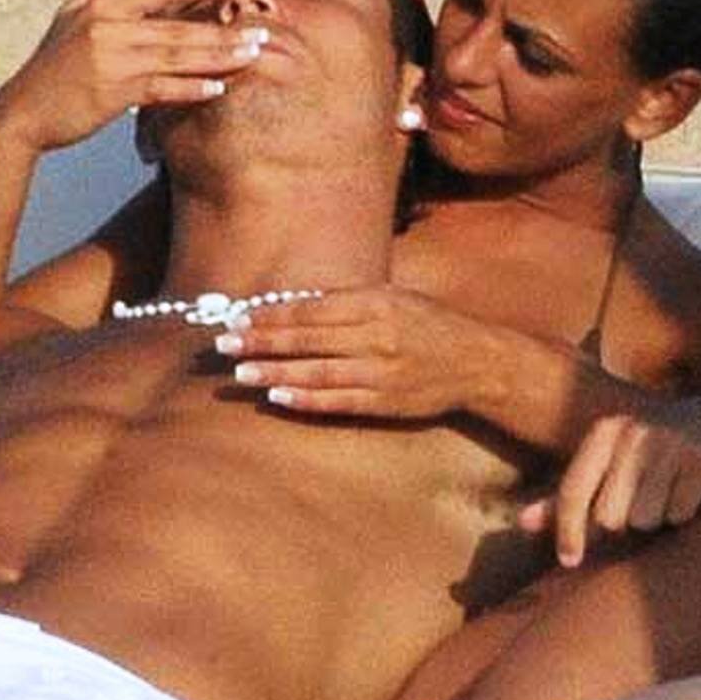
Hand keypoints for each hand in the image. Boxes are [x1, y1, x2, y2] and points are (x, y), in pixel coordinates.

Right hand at [0, 0, 263, 152]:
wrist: (24, 110)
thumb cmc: (52, 61)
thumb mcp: (70, 11)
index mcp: (104, 5)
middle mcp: (110, 29)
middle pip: (179, 26)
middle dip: (224, 27)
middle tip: (263, 27)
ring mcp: (113, 61)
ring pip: (177, 56)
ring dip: (218, 56)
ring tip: (252, 53)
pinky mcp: (114, 93)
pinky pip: (162, 90)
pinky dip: (190, 89)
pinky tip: (219, 88)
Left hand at [217, 286, 512, 419]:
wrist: (478, 362)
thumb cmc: (430, 324)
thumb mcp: (394, 297)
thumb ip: (347, 302)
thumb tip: (295, 306)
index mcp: (375, 302)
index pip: (311, 309)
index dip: (271, 315)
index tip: (238, 317)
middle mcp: (375, 335)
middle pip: (307, 339)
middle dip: (261, 342)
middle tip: (223, 345)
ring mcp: (380, 371)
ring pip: (316, 372)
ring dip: (274, 372)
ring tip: (240, 373)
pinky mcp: (386, 401)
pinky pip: (338, 401)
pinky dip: (306, 399)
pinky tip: (278, 397)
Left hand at [519, 397, 700, 567]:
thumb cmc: (647, 456)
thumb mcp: (605, 467)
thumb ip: (566, 496)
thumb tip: (522, 523)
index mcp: (603, 432)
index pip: (574, 490)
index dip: (568, 530)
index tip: (568, 562)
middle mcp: (633, 432)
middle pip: (609, 516)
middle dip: (623, 525)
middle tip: (641, 506)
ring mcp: (670, 444)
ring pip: (645, 519)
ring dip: (655, 521)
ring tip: (666, 496)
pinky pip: (679, 515)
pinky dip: (682, 515)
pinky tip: (690, 494)